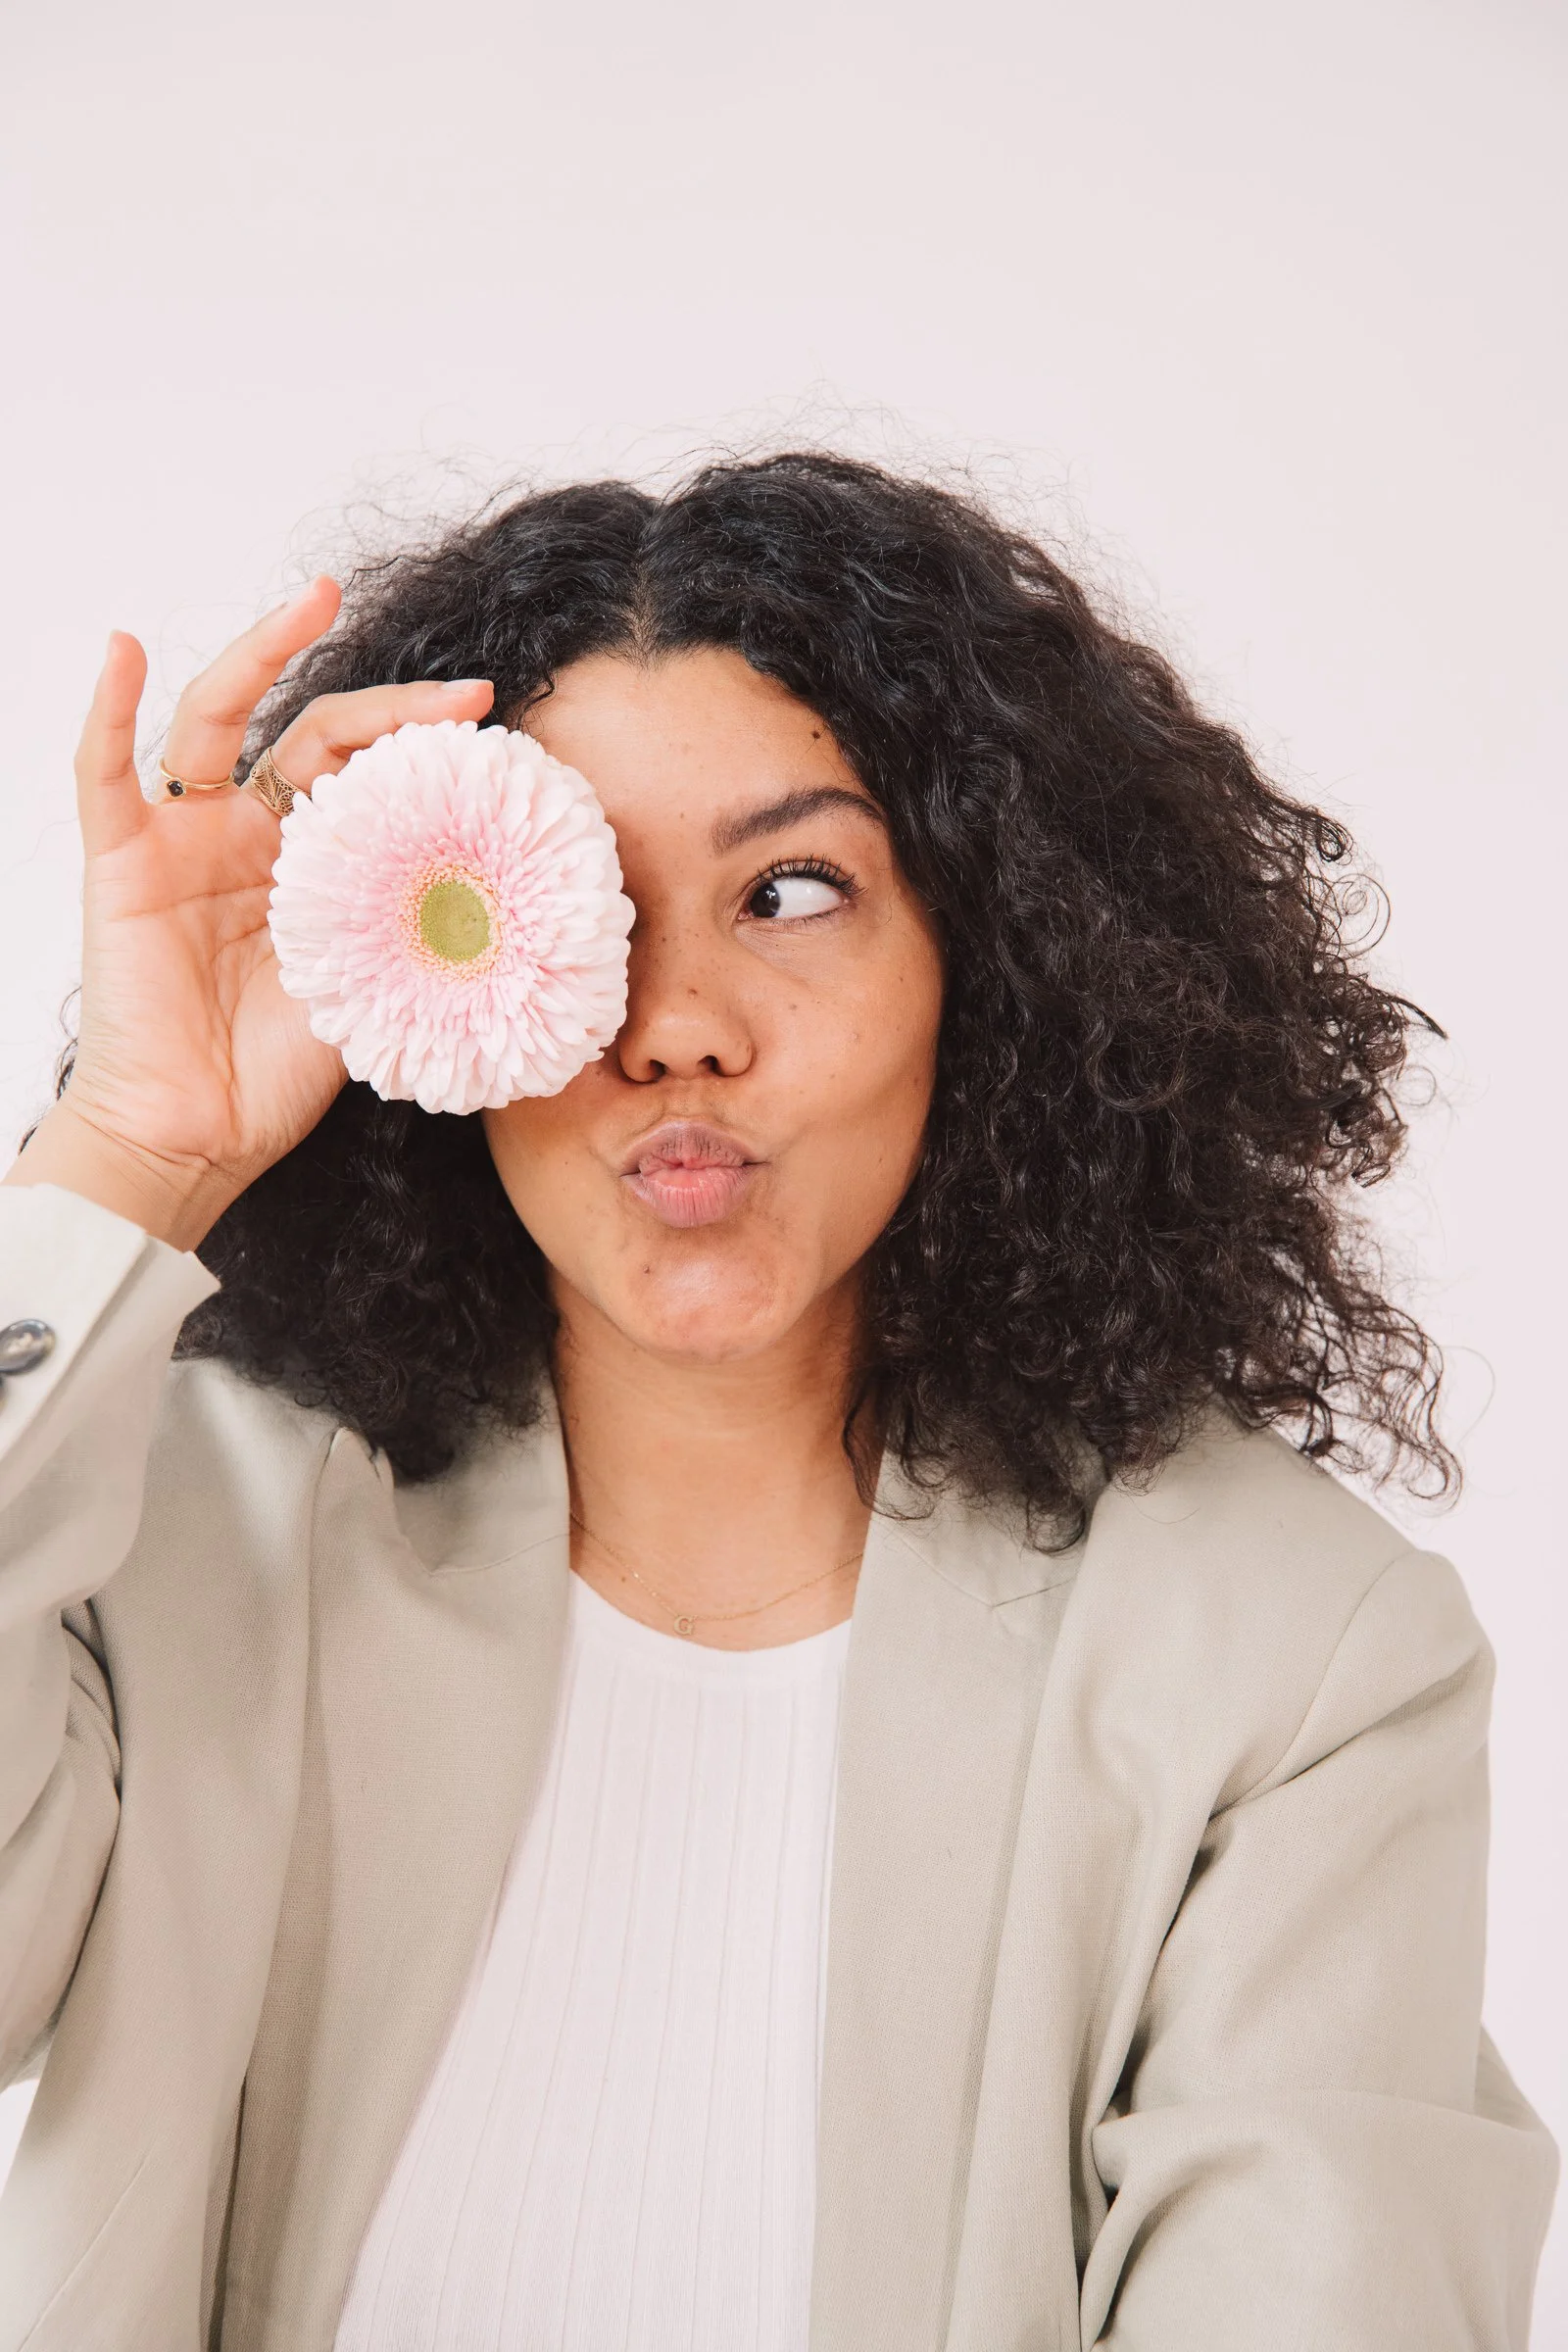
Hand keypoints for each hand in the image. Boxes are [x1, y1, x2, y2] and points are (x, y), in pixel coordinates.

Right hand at [6, 578, 493, 1248]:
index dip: (426, 749)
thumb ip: (420, 940)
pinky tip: (125, 652)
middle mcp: (247, 837)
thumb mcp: (374, 994)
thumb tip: (518, 913)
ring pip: (215, 720)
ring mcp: (183, 840)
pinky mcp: (123, 861)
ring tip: (314, 602)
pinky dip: (108, 710)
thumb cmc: (274, 1076)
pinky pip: (104, 774)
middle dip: (390, 704)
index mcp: (313, 867)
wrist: (194, 1136)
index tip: (494, 729)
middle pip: (315, 736)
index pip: (370, 778)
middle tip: (463, 690)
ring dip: (261, 653)